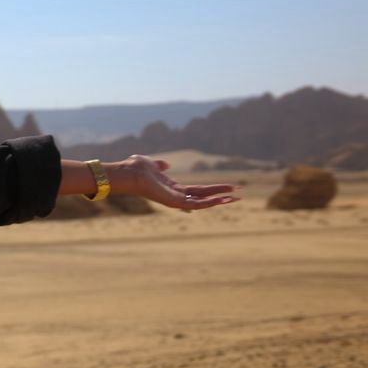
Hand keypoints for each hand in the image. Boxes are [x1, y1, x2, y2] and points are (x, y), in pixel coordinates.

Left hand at [115, 155, 239, 211]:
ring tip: (236, 197)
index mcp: (172, 188)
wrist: (127, 172)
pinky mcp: (174, 203)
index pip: (197, 190)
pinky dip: (210, 202)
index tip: (228, 187)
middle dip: (222, 194)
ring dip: (220, 200)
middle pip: (204, 196)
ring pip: (203, 202)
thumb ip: (160, 165)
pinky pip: (196, 204)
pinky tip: (224, 199)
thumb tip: (165, 164)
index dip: (213, 189)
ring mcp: (175, 200)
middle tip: (240, 192)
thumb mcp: (152, 164)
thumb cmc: (135, 168)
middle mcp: (175, 196)